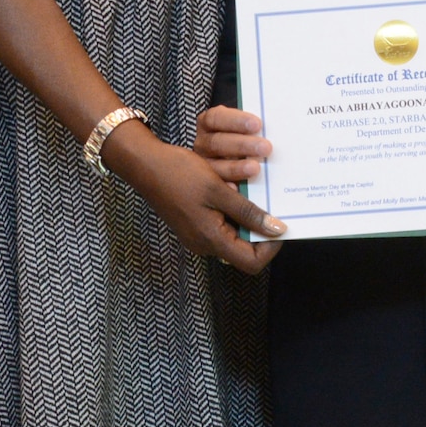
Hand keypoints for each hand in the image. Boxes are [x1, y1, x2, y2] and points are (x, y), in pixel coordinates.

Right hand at [103, 117, 283, 274]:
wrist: (144, 164)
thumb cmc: (178, 174)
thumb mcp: (218, 189)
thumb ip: (248, 212)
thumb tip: (277, 230)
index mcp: (210, 240)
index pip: (251, 262)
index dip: (271, 247)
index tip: (281, 223)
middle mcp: (204, 243)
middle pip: (244, 249)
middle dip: (261, 228)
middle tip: (273, 204)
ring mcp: (198, 234)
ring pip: (234, 234)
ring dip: (247, 216)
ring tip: (257, 193)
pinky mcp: (194, 223)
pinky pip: (222, 224)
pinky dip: (234, 210)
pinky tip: (240, 189)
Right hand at [194, 104, 272, 180]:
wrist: (231, 154)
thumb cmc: (244, 135)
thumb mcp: (245, 128)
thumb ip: (253, 127)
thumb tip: (275, 127)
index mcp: (209, 123)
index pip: (216, 118)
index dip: (236, 121)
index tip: (257, 124)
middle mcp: (203, 143)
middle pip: (217, 142)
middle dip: (242, 145)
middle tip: (265, 148)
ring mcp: (203, 164)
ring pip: (214, 166)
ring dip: (235, 167)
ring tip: (255, 168)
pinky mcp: (208, 183)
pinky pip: (215, 186)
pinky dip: (226, 187)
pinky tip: (237, 189)